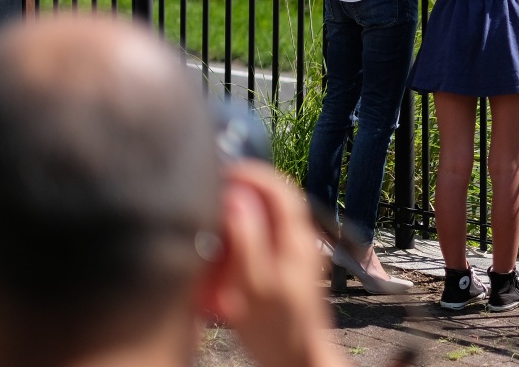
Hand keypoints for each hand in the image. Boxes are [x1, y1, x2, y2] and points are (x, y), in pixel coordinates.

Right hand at [205, 162, 345, 366]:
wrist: (297, 358)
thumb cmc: (276, 328)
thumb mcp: (253, 282)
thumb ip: (246, 237)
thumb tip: (235, 198)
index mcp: (296, 237)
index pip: (279, 187)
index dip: (252, 172)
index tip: (224, 171)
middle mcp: (302, 239)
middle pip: (276, 197)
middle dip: (246, 187)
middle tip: (216, 190)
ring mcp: (298, 252)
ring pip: (272, 215)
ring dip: (246, 208)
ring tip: (219, 214)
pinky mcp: (290, 267)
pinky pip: (269, 235)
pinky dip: (248, 231)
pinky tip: (229, 247)